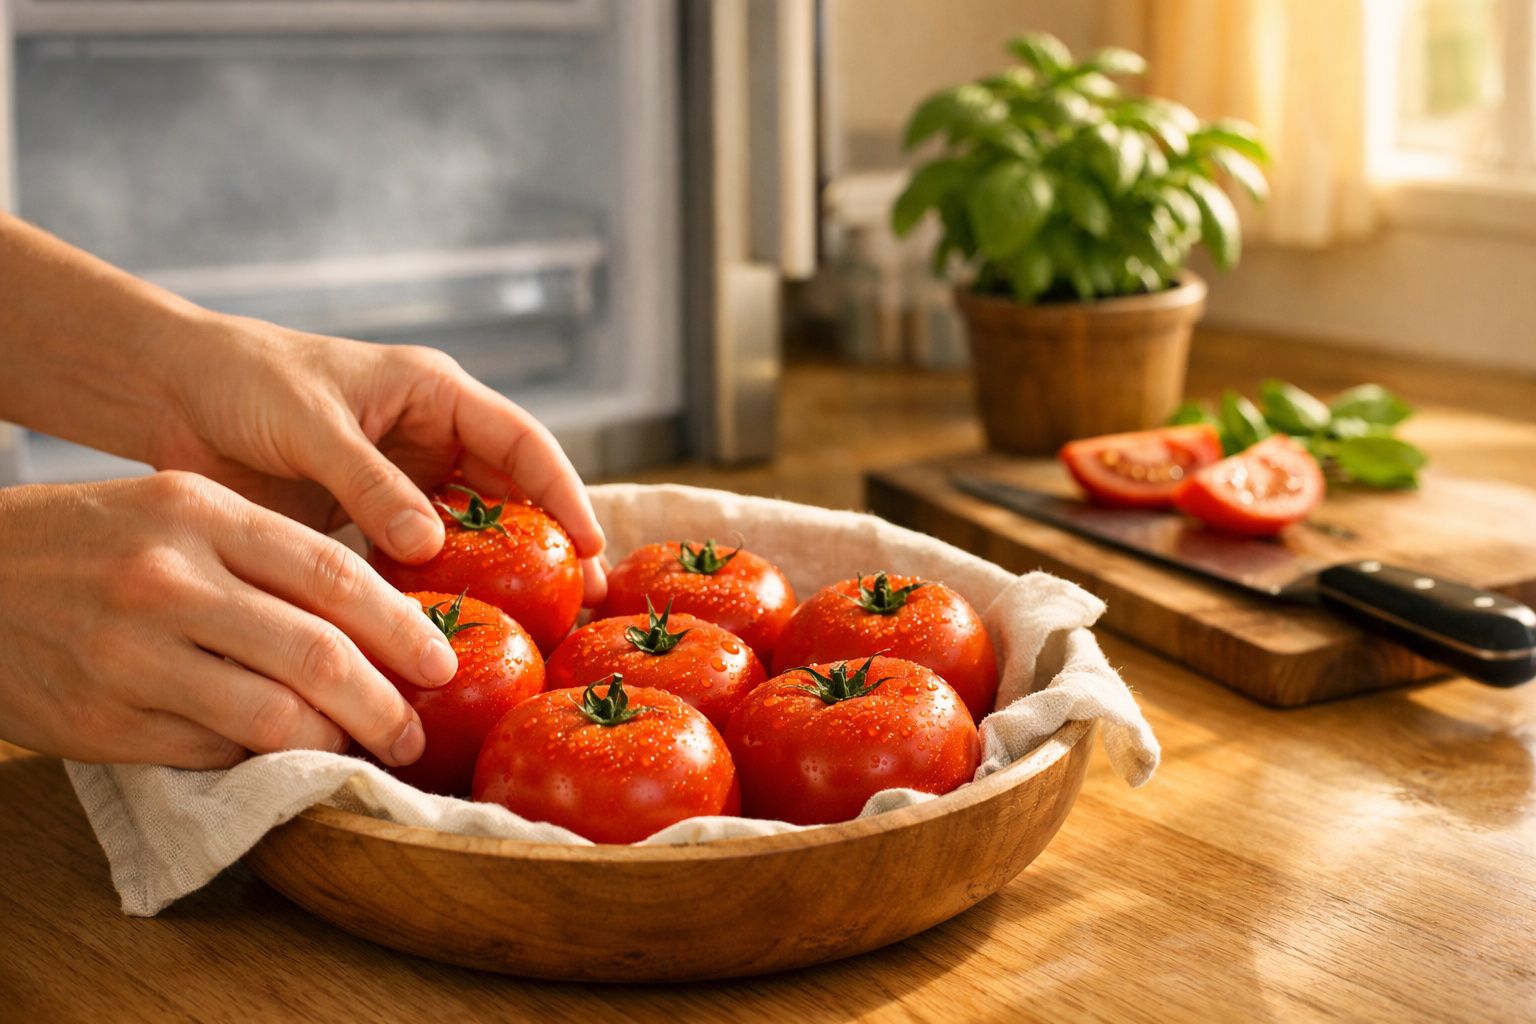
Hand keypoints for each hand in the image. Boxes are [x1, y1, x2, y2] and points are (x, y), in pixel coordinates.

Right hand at [0, 473, 459, 767]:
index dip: (400, 626)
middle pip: (316, 651)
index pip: (333, 572)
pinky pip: (213, 749)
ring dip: (332, 742)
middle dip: (384, 702)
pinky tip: (281, 755)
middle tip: (414, 731)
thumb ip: (268, 554)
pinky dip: (259, 757)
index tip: (442, 662)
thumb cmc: (91, 543)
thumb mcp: (177, 514)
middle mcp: (170, 579)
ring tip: (362, 751)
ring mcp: (133, 653)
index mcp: (201, 514)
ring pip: (272, 714)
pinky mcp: (105, 719)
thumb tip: (375, 618)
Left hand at [146, 313, 606, 603]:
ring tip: (539, 629)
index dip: (564, 493)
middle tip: (583, 605)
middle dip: (553, 545)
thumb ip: (368, 481)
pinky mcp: (370, 520)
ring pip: (472, 533)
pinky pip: (417, 561)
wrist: (173, 394)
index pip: (523, 443)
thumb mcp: (312, 423)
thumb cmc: (246, 381)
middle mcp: (433, 438)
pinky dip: (437, 592)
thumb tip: (429, 545)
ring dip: (501, 576)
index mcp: (436, 394)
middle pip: (514, 495)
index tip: (590, 546)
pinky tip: (451, 632)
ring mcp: (405, 482)